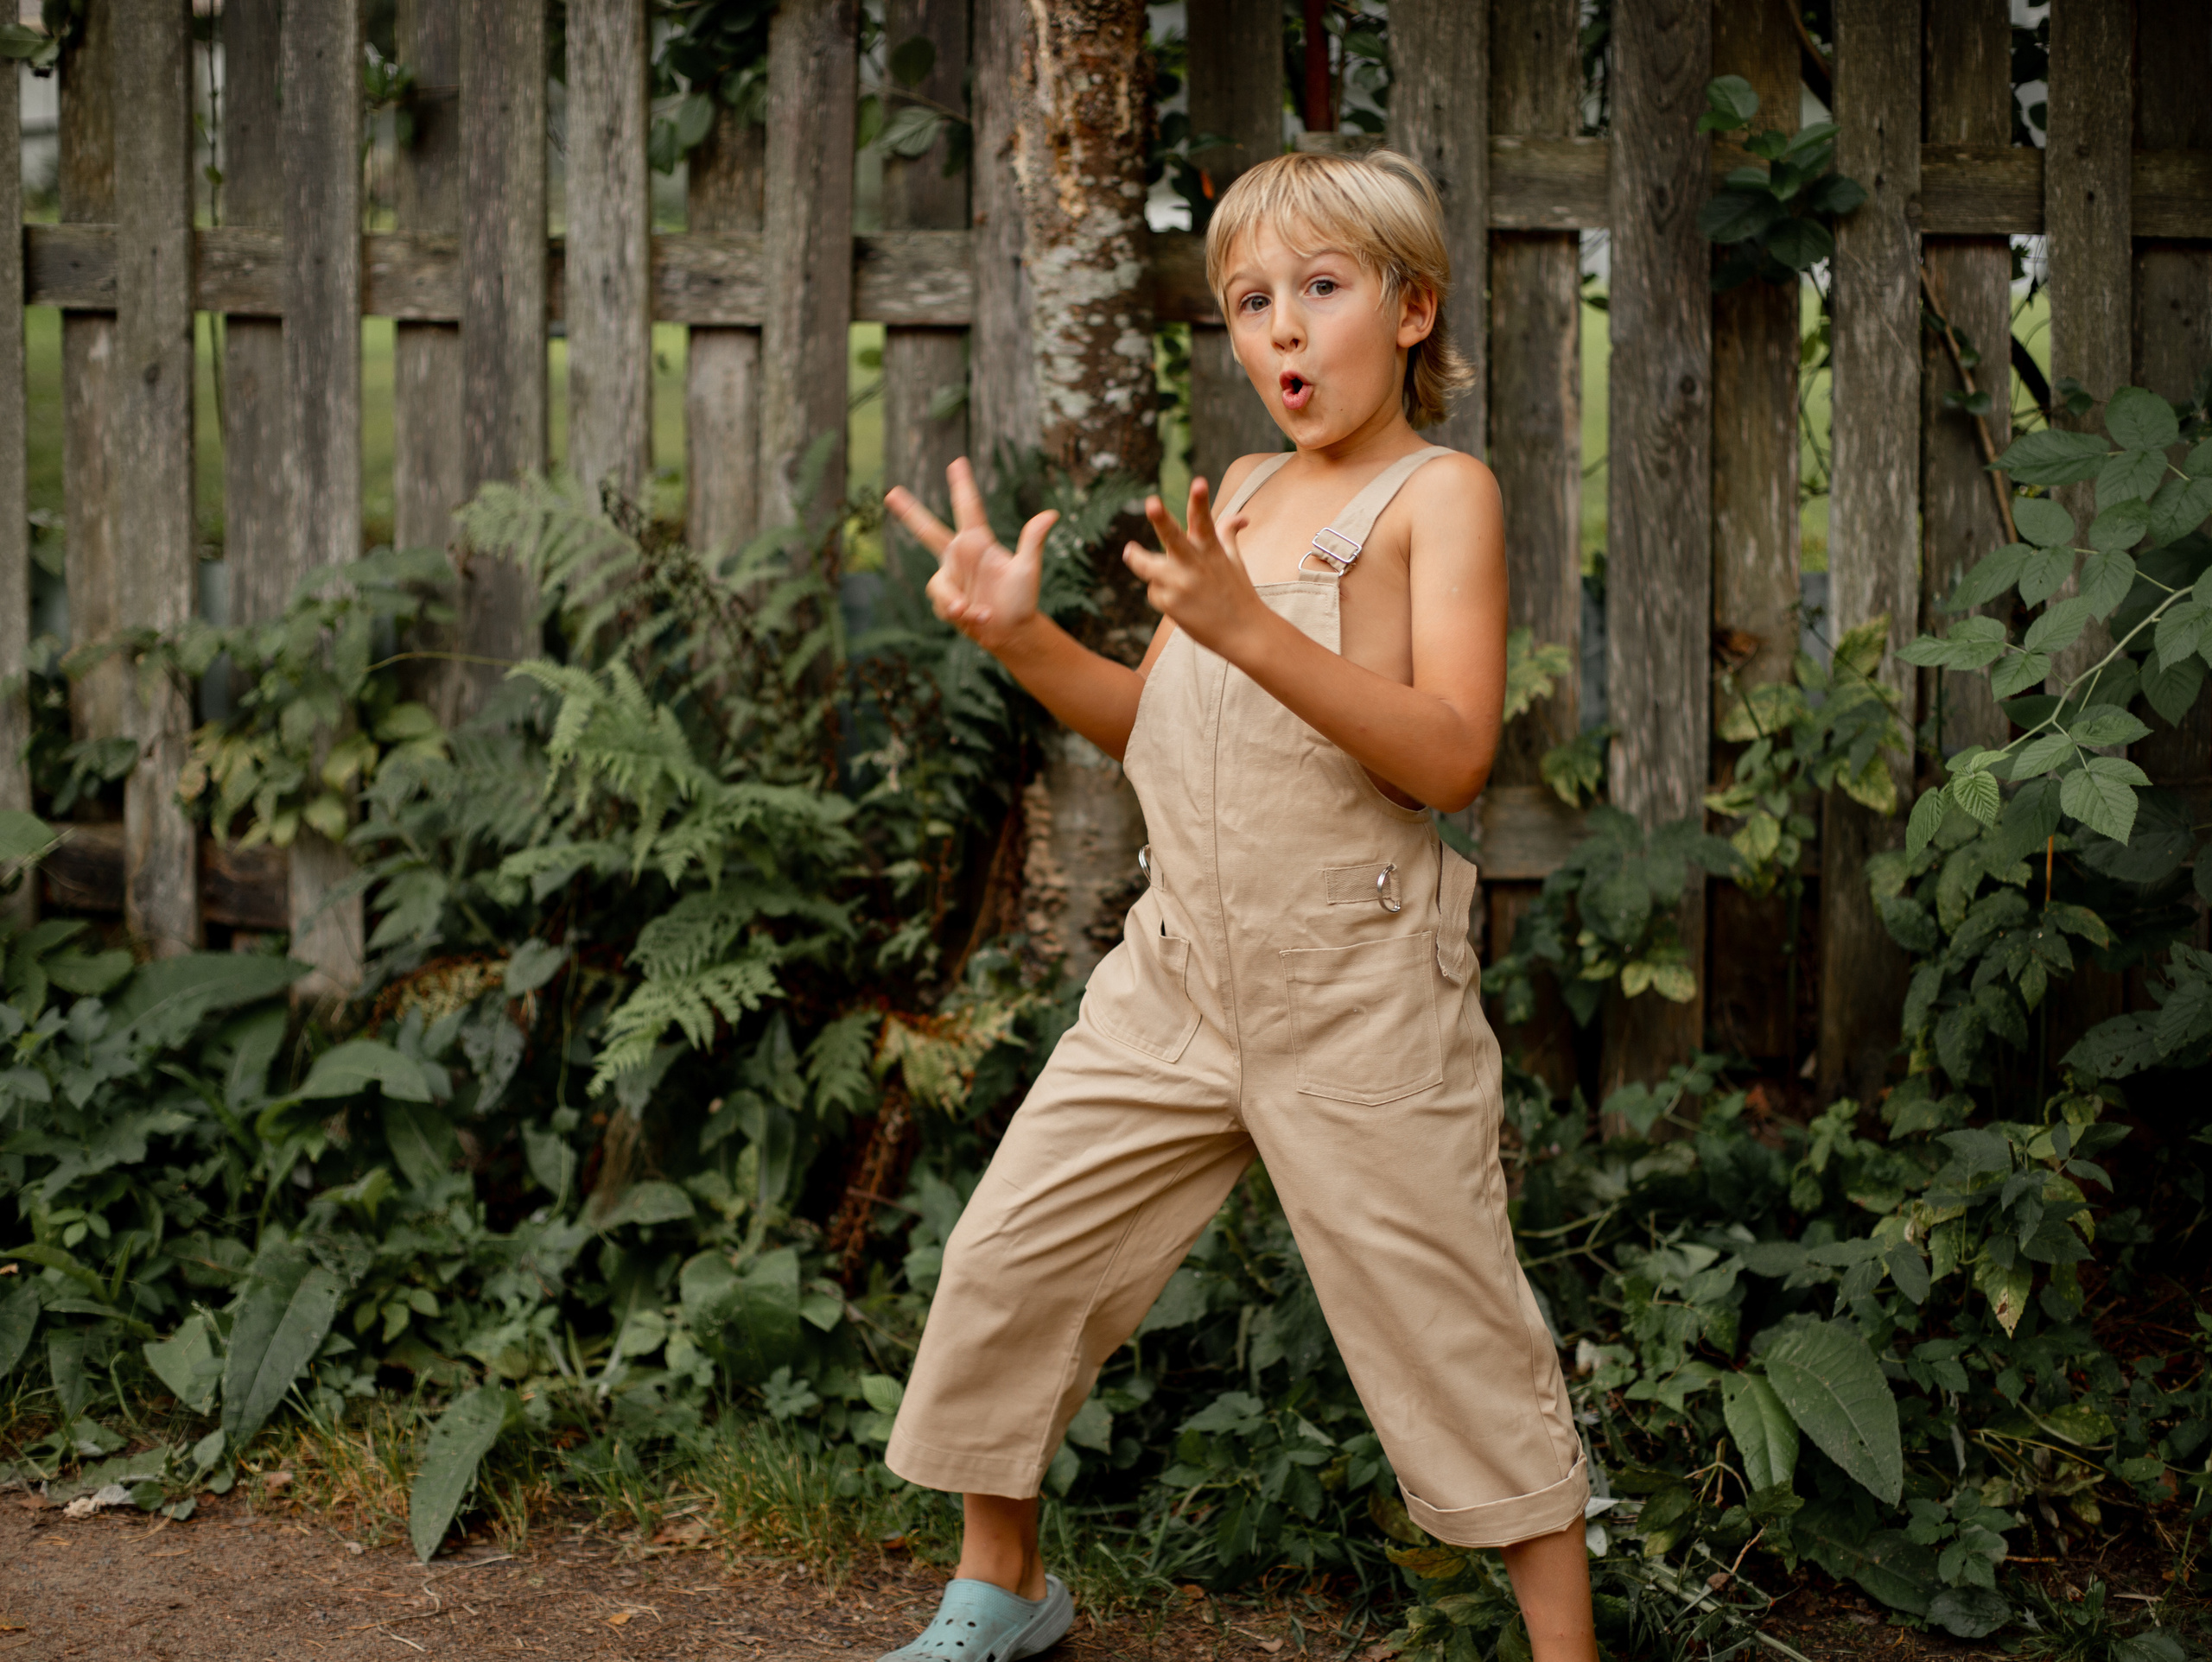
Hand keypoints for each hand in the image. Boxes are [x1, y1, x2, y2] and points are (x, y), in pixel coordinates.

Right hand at [885, 458, 1058, 656]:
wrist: (1011, 633)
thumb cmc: (1022, 599)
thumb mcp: (1028, 569)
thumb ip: (1033, 541)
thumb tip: (1052, 513)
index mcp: (979, 542)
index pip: (969, 508)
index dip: (962, 485)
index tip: (957, 462)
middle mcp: (960, 556)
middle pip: (928, 531)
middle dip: (910, 512)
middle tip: (891, 492)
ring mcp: (950, 578)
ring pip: (939, 586)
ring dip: (956, 601)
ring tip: (980, 613)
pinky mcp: (945, 600)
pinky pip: (944, 604)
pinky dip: (961, 613)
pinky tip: (977, 618)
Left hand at [1122, 478, 1270, 659]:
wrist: (1245, 634)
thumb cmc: (1238, 594)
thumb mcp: (1234, 561)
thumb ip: (1228, 535)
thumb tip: (1241, 517)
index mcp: (1212, 551)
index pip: (1205, 520)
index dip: (1200, 500)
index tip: (1199, 482)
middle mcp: (1195, 566)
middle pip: (1174, 538)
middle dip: (1162, 519)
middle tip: (1152, 503)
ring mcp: (1181, 586)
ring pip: (1148, 567)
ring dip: (1137, 559)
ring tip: (1130, 551)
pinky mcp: (1171, 606)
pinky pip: (1154, 592)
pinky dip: (1161, 593)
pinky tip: (1177, 603)